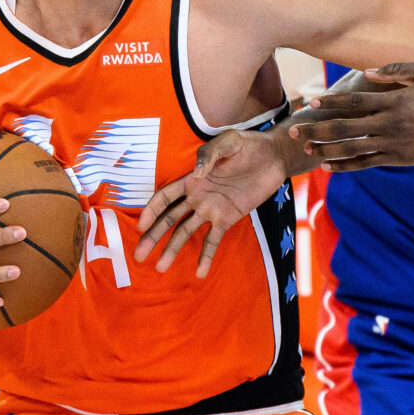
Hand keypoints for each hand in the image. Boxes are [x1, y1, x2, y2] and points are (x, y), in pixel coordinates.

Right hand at [134, 129, 288, 274]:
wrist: (274, 157)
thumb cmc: (248, 145)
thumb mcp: (228, 141)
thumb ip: (209, 155)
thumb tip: (194, 175)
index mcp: (191, 179)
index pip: (165, 197)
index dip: (151, 211)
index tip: (142, 228)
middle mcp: (196, 197)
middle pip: (169, 219)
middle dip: (153, 237)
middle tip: (139, 257)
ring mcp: (211, 209)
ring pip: (185, 232)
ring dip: (172, 250)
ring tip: (161, 268)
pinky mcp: (227, 218)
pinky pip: (213, 240)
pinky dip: (206, 256)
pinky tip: (200, 273)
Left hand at [293, 61, 413, 176]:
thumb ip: (399, 68)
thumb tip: (370, 72)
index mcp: (394, 101)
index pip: (354, 101)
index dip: (331, 102)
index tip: (311, 102)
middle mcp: (389, 124)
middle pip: (345, 127)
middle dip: (317, 129)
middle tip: (294, 129)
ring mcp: (392, 144)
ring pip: (351, 148)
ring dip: (325, 148)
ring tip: (305, 147)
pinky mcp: (397, 159)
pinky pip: (365, 163)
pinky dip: (345, 165)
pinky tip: (327, 165)